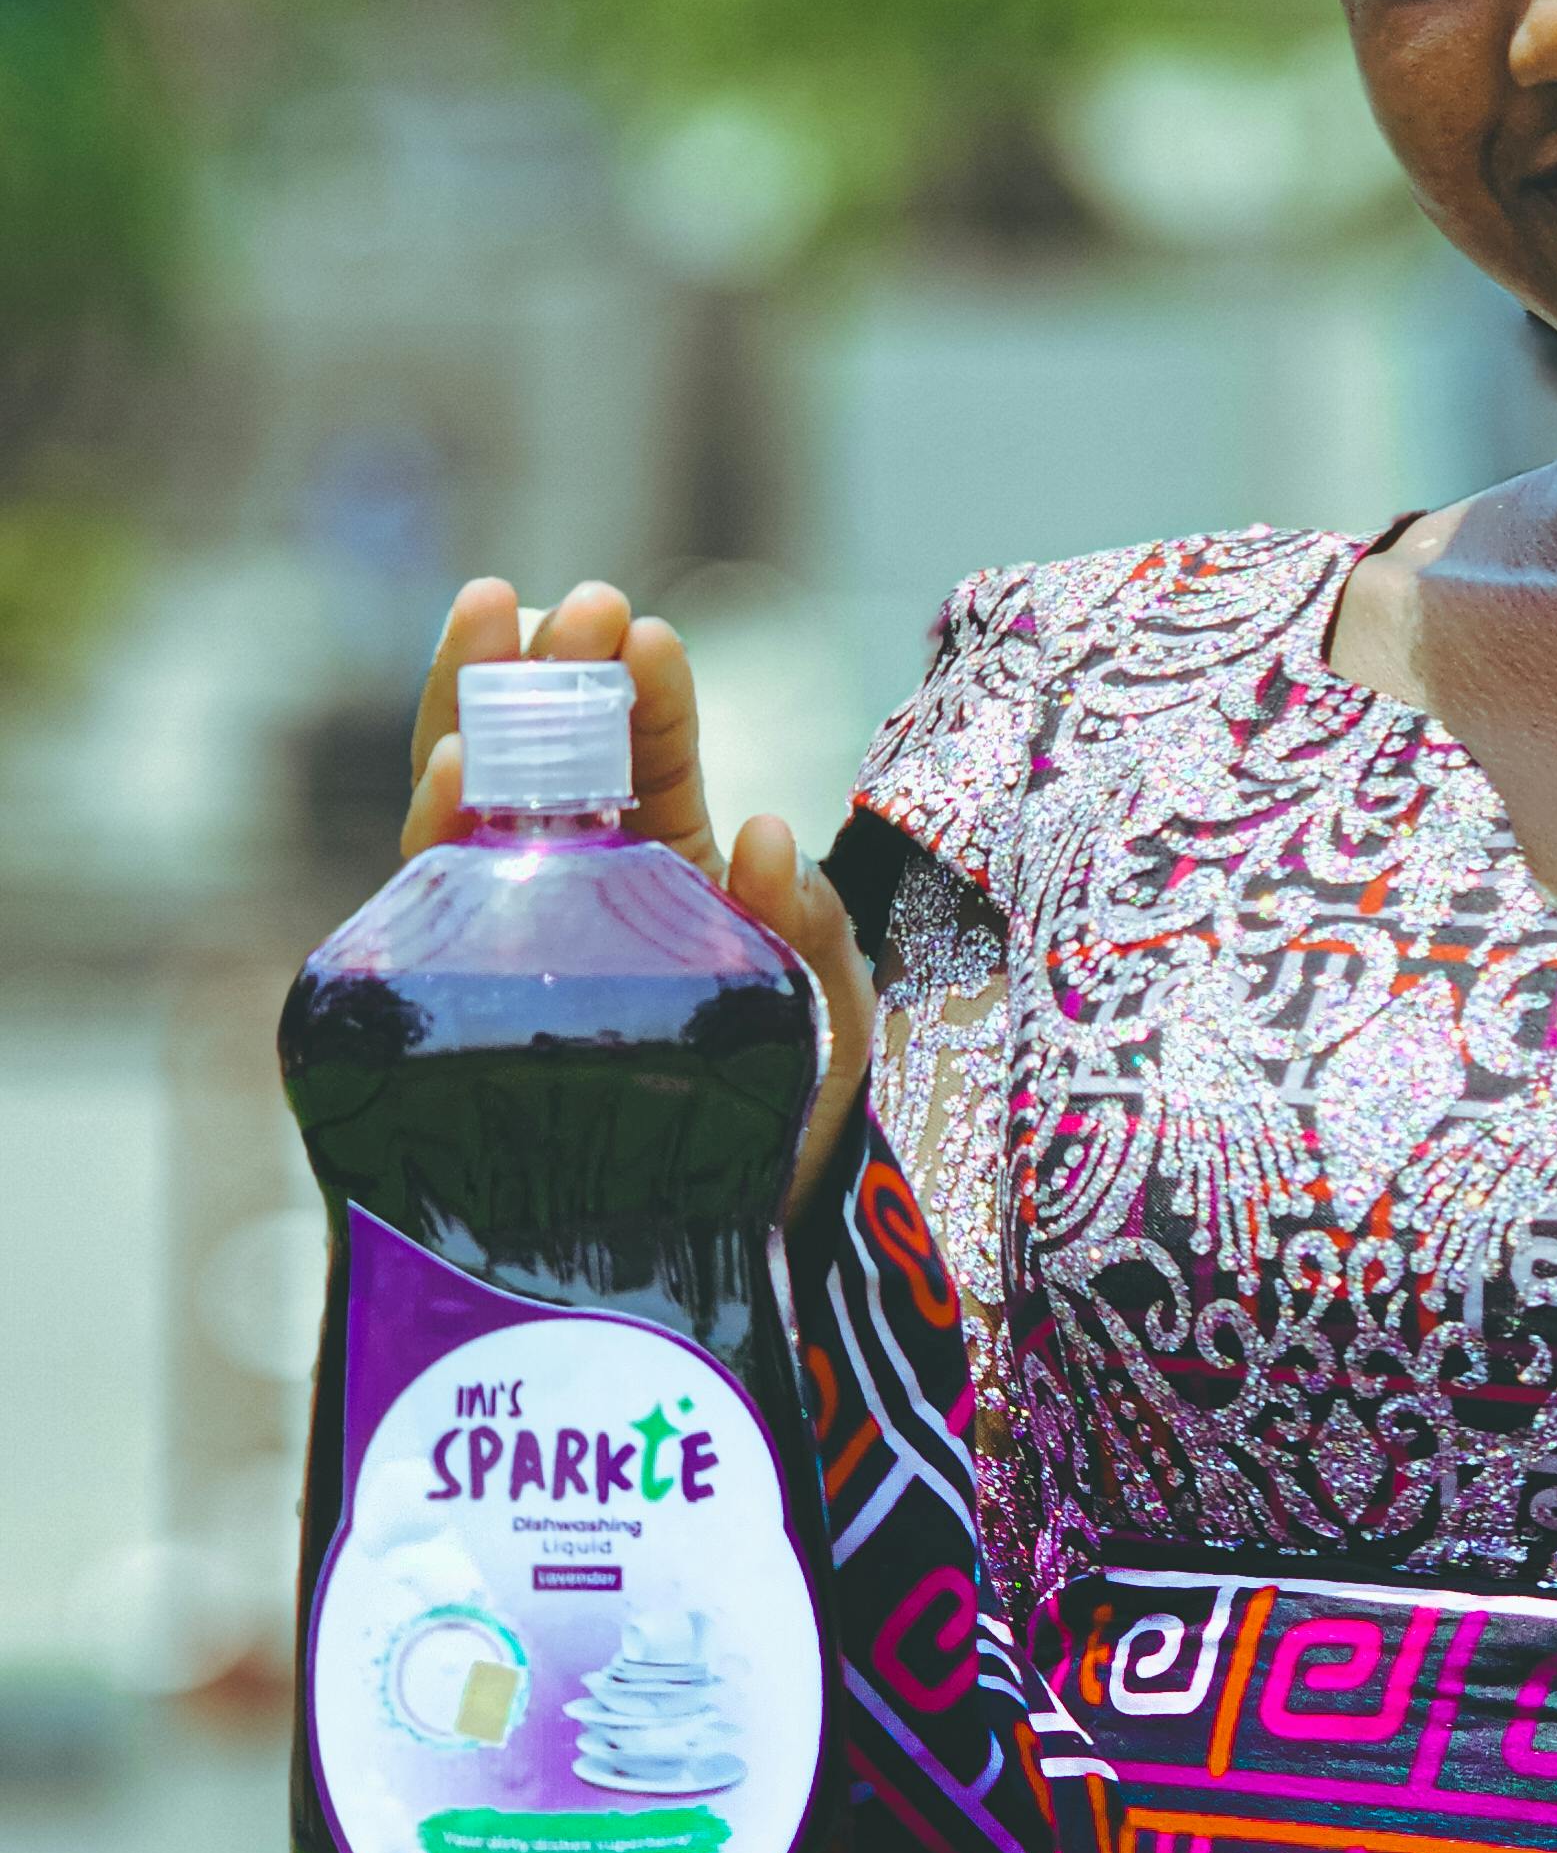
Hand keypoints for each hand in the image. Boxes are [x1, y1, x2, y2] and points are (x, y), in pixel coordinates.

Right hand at [406, 577, 871, 1218]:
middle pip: (534, 759)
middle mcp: (572, 894)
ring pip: (468, 819)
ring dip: (469, 727)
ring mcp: (508, 949)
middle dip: (535, 672)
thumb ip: (809, 926)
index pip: (640, 754)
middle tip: (551, 603)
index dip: (634, 686)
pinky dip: (440, 843)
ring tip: (487, 653)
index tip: (637, 625)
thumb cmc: (788, 1115)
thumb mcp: (827, 1010)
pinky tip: (456, 783)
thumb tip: (773, 834)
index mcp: (662, 868)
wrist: (735, 1249)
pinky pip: (433, 922)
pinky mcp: (457, 1018)